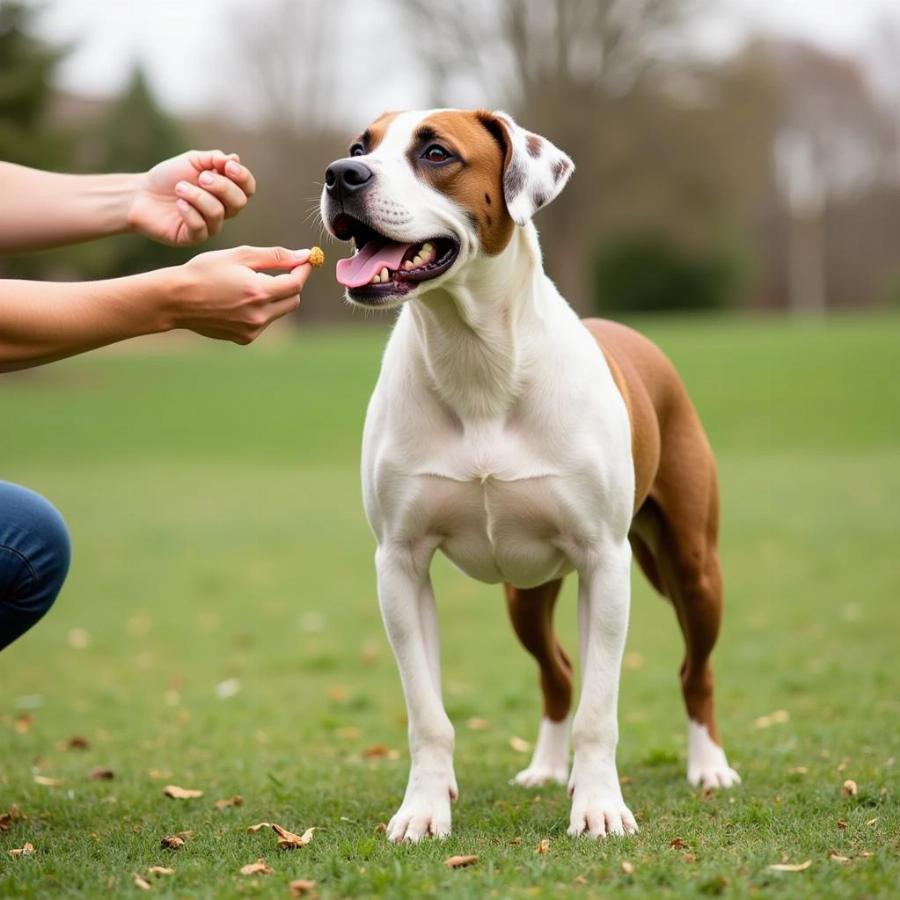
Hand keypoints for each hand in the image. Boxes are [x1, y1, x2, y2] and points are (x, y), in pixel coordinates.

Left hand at [127, 150, 256, 246]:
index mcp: (225, 191)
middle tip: (201, 177)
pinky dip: (189, 212)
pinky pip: (201, 228)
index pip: (247, 188)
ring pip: (218, 213)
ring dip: (198, 197)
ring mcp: (209, 226)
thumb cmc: (167, 178)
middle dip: (222, 187)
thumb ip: (213, 159)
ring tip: (179, 188)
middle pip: (239, 202)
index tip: (227, 166)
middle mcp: (222, 210)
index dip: (243, 177)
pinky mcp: (193, 237)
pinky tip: (178, 204)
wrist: (140, 194)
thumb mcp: (191, 161)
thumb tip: (235, 158)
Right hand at [166, 246, 312, 343]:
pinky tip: (240, 300)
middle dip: (291, 284)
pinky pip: (264, 322)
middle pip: (293, 300)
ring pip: (279, 312)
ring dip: (275, 297)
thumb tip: (303, 256)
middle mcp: (259, 315)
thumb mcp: (239, 256)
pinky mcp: (244, 339)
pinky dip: (261, 310)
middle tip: (282, 270)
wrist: (176, 300)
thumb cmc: (205, 271)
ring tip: (251, 284)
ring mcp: (252, 330)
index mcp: (259, 292)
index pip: (296, 283)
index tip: (307, 260)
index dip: (303, 270)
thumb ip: (275, 256)